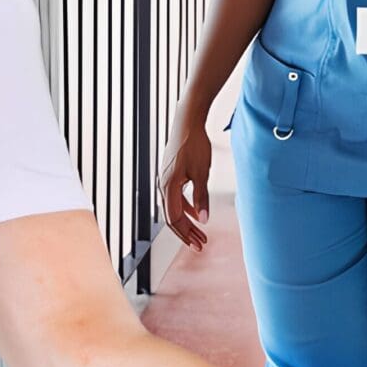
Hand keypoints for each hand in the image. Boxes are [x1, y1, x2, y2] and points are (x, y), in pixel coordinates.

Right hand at [158, 109, 210, 251]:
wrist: (187, 121)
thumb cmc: (195, 144)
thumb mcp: (202, 172)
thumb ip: (202, 197)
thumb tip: (204, 220)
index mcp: (168, 186)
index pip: (174, 219)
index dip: (186, 234)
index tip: (198, 245)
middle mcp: (163, 185)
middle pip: (173, 216)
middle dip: (187, 232)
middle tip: (201, 244)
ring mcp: (165, 179)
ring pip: (174, 207)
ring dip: (187, 221)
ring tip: (200, 233)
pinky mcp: (170, 173)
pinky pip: (175, 196)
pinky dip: (186, 206)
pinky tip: (196, 212)